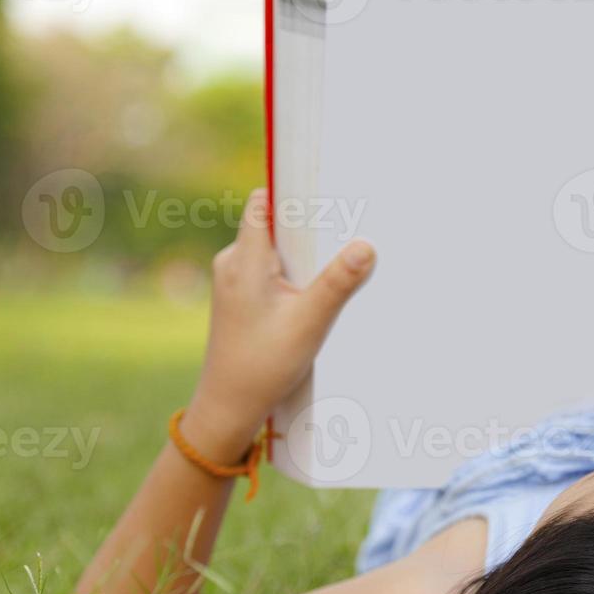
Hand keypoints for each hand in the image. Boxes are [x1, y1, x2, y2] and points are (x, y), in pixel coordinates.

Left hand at [185, 189, 375, 458]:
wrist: (228, 406)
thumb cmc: (262, 366)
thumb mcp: (309, 324)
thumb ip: (337, 283)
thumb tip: (366, 246)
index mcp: (244, 260)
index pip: (264, 201)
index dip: (292, 189)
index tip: (325, 186)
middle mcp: (232, 263)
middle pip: (274, 224)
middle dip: (308, 226)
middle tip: (346, 228)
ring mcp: (233, 280)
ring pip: (273, 250)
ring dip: (303, 256)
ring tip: (335, 264)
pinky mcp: (239, 297)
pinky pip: (269, 270)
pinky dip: (293, 275)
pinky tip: (313, 294)